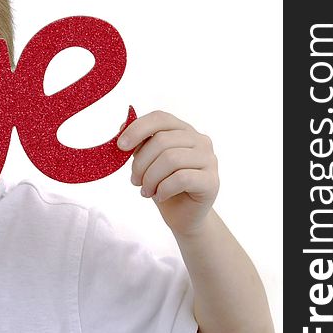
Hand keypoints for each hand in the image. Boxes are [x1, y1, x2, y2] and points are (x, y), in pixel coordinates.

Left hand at [117, 110, 218, 235]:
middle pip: (161, 141)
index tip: (120, 146)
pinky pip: (181, 178)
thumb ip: (138, 144)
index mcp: (183, 130)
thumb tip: (121, 127)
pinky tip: (160, 196)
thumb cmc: (163, 185)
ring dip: (151, 178)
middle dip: (141, 164)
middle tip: (135, 181)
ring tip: (146, 191)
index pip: (160, 118)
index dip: (137, 129)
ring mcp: (209, 160)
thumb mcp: (146, 162)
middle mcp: (200, 140)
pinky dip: (164, 189)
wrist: (183, 215)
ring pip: (171, 159)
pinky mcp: (211, 181)